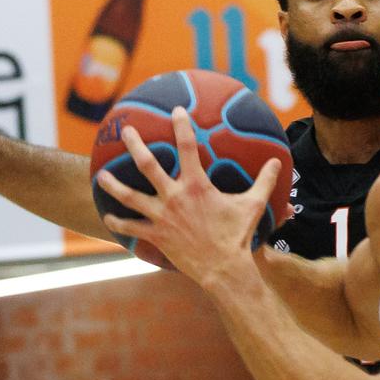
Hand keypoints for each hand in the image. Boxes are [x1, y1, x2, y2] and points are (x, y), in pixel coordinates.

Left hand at [95, 107, 282, 287]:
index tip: (176, 110)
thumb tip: (279, 162)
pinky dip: (118, 221)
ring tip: (100, 175)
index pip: (187, 147)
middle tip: (126, 130)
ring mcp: (162, 217)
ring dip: (114, 185)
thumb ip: (264, 181)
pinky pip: (131, 227)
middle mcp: (174, 197)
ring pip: (130, 196)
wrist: (223, 269)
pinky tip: (106, 215)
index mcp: (196, 185)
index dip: (181, 126)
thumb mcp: (253, 205)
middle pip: (148, 165)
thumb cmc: (238, 236)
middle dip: (135, 145)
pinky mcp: (156, 236)